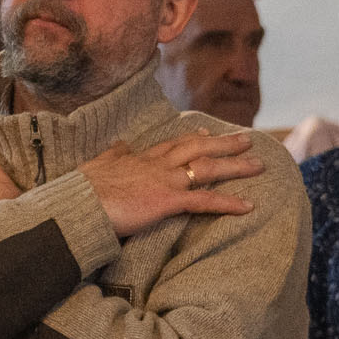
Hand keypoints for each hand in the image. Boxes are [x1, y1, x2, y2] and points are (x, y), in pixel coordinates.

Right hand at [78, 131, 261, 237]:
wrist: (78, 204)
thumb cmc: (83, 190)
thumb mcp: (96, 165)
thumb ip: (112, 154)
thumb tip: (119, 143)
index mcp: (140, 157)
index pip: (172, 143)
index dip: (193, 137)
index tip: (208, 132)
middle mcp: (157, 164)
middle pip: (198, 148)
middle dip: (225, 143)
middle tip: (248, 140)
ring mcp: (165, 180)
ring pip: (208, 168)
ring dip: (236, 166)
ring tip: (260, 166)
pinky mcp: (169, 200)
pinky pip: (206, 201)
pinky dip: (229, 203)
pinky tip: (249, 206)